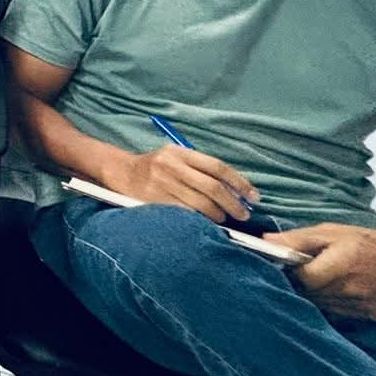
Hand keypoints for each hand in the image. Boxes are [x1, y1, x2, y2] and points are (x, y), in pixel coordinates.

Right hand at [109, 145, 259, 222]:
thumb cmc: (155, 166)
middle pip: (212, 187)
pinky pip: (184, 214)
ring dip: (218, 215)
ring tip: (224, 219)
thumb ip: (201, 169)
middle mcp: (171, 166)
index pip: (217, 167)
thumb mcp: (176, 157)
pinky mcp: (154, 201)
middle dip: (233, 203)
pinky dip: (200, 221)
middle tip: (243, 214)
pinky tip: (206, 223)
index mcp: (179, 153)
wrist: (121, 171)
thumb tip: (235, 190)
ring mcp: (161, 184)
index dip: (239, 183)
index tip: (253, 196)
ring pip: (201, 204)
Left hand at [269, 224, 375, 319]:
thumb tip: (265, 242)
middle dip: (299, 284)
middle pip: (309, 295)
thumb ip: (299, 238)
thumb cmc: (374, 243)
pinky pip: (339, 313)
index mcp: (341, 266)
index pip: (301, 278)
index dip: (289, 273)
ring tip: (318, 280)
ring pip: (322, 306)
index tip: (284, 265)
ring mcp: (360, 307)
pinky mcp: (369, 317)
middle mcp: (350, 290)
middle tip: (298, 273)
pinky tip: (336, 291)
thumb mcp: (335, 232)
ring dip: (314, 295)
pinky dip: (331, 303)